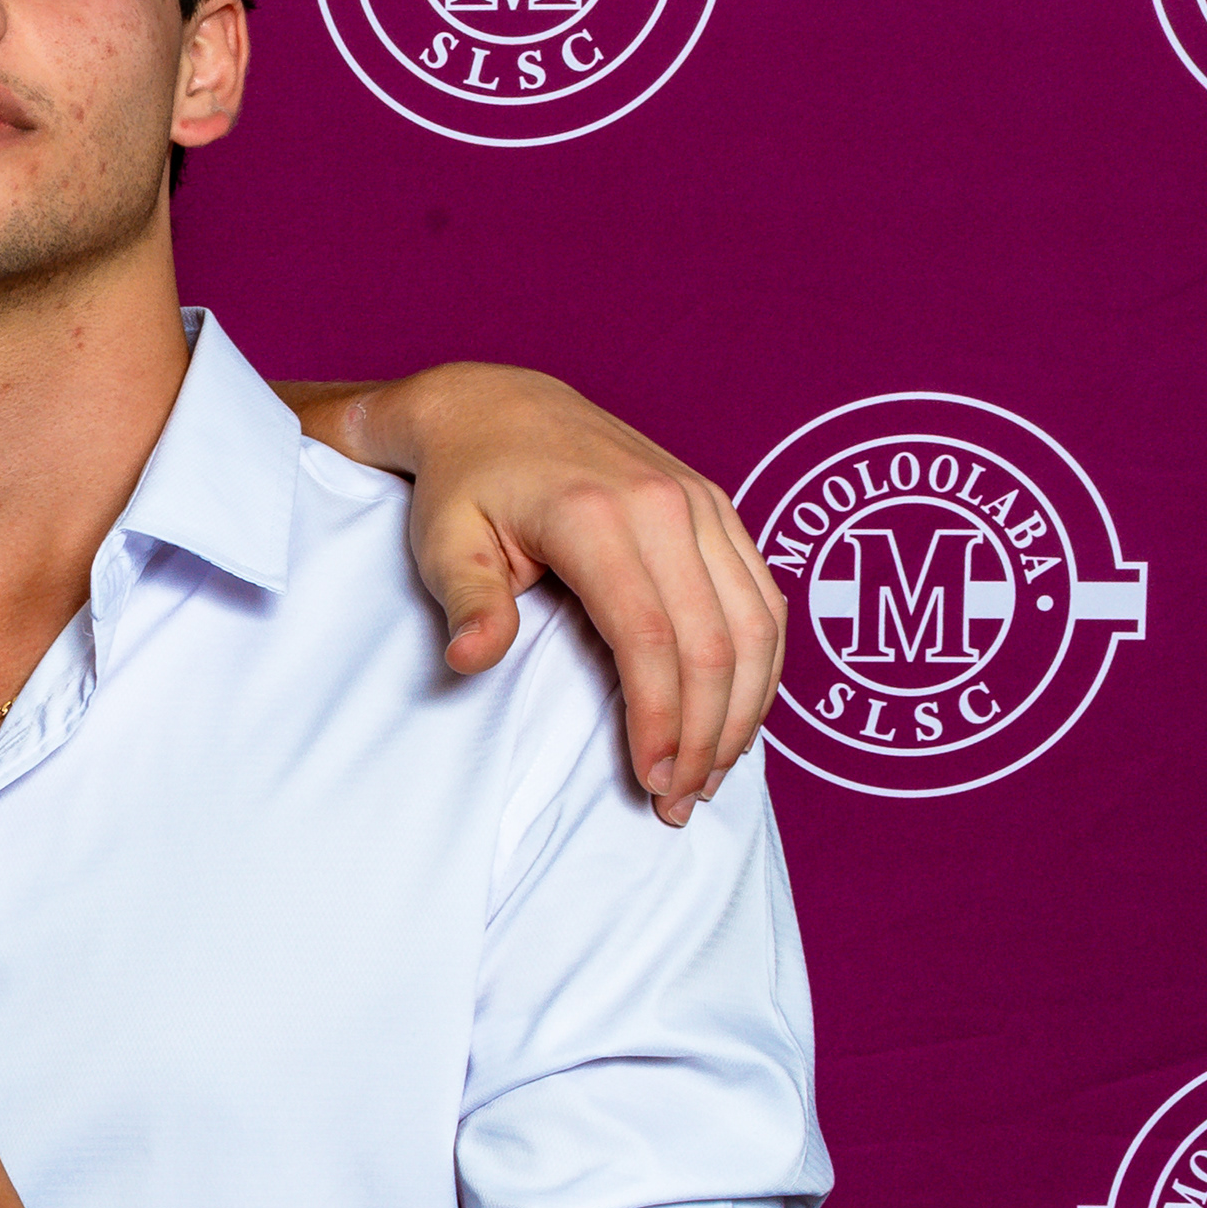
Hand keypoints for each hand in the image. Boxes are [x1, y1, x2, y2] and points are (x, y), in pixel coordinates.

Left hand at [327, 365, 785, 827]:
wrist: (497, 407)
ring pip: (755, 623)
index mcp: (596, 516)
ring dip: (744, 708)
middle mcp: (665, 504)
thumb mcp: (442, 542)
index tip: (652, 780)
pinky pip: (764, 596)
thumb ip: (467, 602)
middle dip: (707, 732)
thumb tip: (473, 660)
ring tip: (712, 774)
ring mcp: (702, 501)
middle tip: (681, 800)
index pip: (650, 637)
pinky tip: (738, 715)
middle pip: (714, 640)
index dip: (661, 717)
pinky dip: (761, 664)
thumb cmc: (464, 485)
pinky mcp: (719, 508)